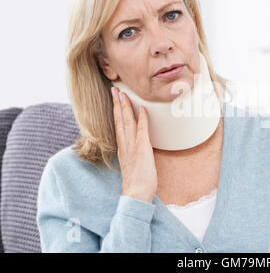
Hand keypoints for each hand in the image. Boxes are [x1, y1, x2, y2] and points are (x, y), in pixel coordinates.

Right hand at [111, 87, 157, 203]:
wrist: (136, 194)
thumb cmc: (136, 181)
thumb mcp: (131, 163)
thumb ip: (131, 151)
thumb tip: (135, 144)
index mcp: (122, 147)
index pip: (117, 124)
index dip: (116, 110)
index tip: (115, 97)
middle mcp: (125, 144)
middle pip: (119, 119)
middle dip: (117, 103)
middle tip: (115, 88)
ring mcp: (132, 146)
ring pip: (127, 122)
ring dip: (125, 107)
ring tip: (123, 93)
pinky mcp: (142, 150)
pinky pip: (142, 131)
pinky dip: (142, 119)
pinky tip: (143, 109)